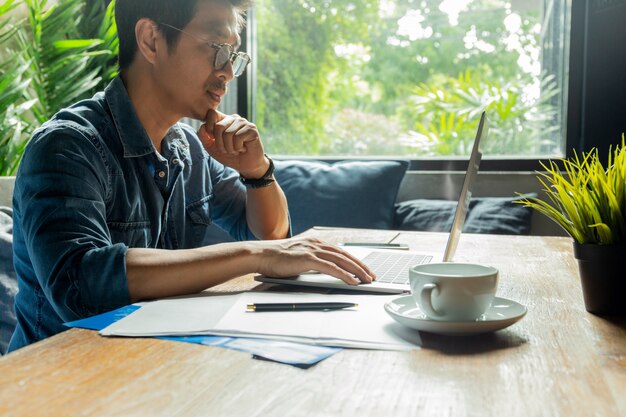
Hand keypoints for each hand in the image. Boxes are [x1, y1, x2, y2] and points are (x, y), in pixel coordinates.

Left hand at [197, 109, 267, 177]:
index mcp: (224, 120)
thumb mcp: (212, 148)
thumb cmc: (230, 156)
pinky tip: (243, 149)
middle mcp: (234, 118)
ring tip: (236, 150)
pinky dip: (238, 148)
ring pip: (228, 134)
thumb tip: (202, 127)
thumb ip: (204, 137)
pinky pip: (238, 138)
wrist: (246, 166)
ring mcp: (243, 122)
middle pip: (218, 127)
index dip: (209, 127)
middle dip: (220, 144)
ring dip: (230, 148)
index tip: (213, 139)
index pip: (212, 114)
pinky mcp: (252, 129)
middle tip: (227, 150)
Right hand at [254, 237, 375, 284]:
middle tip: (372, 276)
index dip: (354, 260)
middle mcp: (316, 243)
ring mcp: (312, 250)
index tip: (364, 269)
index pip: (340, 251)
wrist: (261, 255)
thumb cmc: (277, 259)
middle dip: (361, 266)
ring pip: (341, 260)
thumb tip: (325, 269)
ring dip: (357, 271)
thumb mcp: (298, 256)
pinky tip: (352, 281)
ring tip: (367, 280)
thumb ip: (312, 260)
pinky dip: (344, 275)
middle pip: (345, 255)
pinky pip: (331, 268)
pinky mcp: (308, 259)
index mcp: (315, 242)